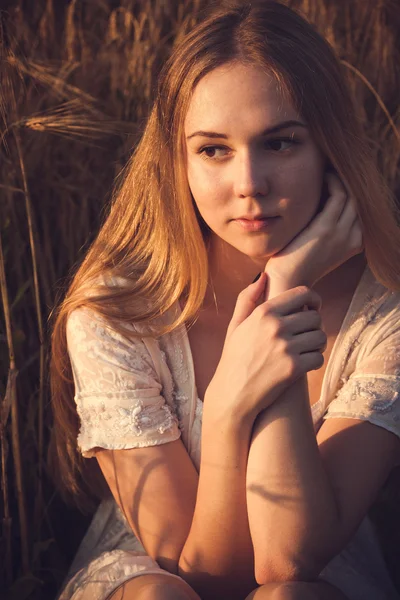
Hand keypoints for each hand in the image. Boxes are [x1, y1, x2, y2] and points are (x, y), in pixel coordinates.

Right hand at [205, 274, 325, 420]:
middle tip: (307, 334)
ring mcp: (286, 348)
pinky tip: (303, 364)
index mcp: (263, 313)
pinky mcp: (294, 368)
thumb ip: (247, 298)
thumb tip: (263, 275)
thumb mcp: (235, 325)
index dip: (313, 299)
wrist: (233, 395)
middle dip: (314, 325)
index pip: (302, 294)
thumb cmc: (234, 359)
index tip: (313, 308)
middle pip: (315, 317)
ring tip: (306, 349)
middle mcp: (276, 327)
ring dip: (316, 344)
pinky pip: (318, 357)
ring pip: (320, 337)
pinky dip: (314, 361)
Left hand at [265, 173, 362, 297]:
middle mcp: (354, 238)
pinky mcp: (327, 227)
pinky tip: (321, 176)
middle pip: (359, 200)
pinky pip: (338, 195)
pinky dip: (332, 181)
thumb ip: (326, 228)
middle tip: (332, 169)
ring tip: (326, 170)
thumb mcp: (319, 245)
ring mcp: (342, 233)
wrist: (287, 281)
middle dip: (348, 182)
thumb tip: (320, 206)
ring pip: (351, 195)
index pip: (360, 210)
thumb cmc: (296, 263)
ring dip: (339, 178)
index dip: (351, 191)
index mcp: (354, 243)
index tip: (335, 180)